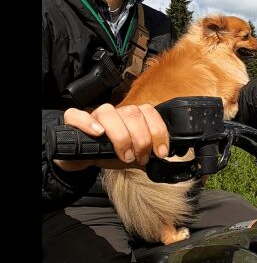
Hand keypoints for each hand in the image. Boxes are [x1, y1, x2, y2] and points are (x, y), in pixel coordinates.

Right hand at [53, 103, 168, 171]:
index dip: (158, 131)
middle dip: (141, 138)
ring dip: (121, 135)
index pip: (148, 111)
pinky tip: (98, 133)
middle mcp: (115, 113)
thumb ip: (148, 156)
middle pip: (132, 113)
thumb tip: (164, 164)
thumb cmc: (109, 154)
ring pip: (109, 112)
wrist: (81, 158)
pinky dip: (88, 123)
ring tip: (125, 155)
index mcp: (130, 117)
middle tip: (141, 157)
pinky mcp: (74, 121)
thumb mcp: (133, 157)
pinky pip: (78, 115)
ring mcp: (94, 115)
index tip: (161, 152)